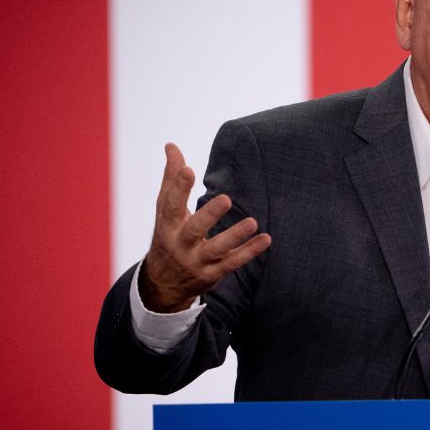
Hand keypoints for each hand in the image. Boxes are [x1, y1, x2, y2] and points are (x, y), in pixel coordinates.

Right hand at [140, 143, 271, 312]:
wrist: (163, 283)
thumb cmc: (168, 235)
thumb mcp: (165, 210)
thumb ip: (171, 178)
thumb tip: (171, 145)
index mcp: (167, 225)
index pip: (170, 205)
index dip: (177, 187)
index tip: (187, 169)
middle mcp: (180, 244)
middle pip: (193, 229)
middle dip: (209, 215)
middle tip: (226, 198)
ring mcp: (197, 261)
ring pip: (217, 249)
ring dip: (235, 236)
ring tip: (252, 222)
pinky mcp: (212, 273)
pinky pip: (232, 263)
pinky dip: (249, 252)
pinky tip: (265, 239)